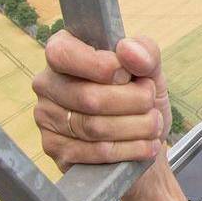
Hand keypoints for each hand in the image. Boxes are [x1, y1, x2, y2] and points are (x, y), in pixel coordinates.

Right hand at [31, 30, 170, 170]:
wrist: (142, 140)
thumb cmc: (140, 97)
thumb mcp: (150, 69)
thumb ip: (145, 52)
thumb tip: (127, 48)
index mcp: (63, 52)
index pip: (63, 53)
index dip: (101, 65)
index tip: (128, 75)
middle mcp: (47, 84)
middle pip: (87, 97)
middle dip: (132, 102)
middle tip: (152, 104)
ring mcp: (47, 118)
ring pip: (93, 127)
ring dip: (135, 127)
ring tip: (154, 124)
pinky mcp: (56, 149)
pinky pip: (94, 152)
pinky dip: (129, 149)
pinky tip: (146, 145)